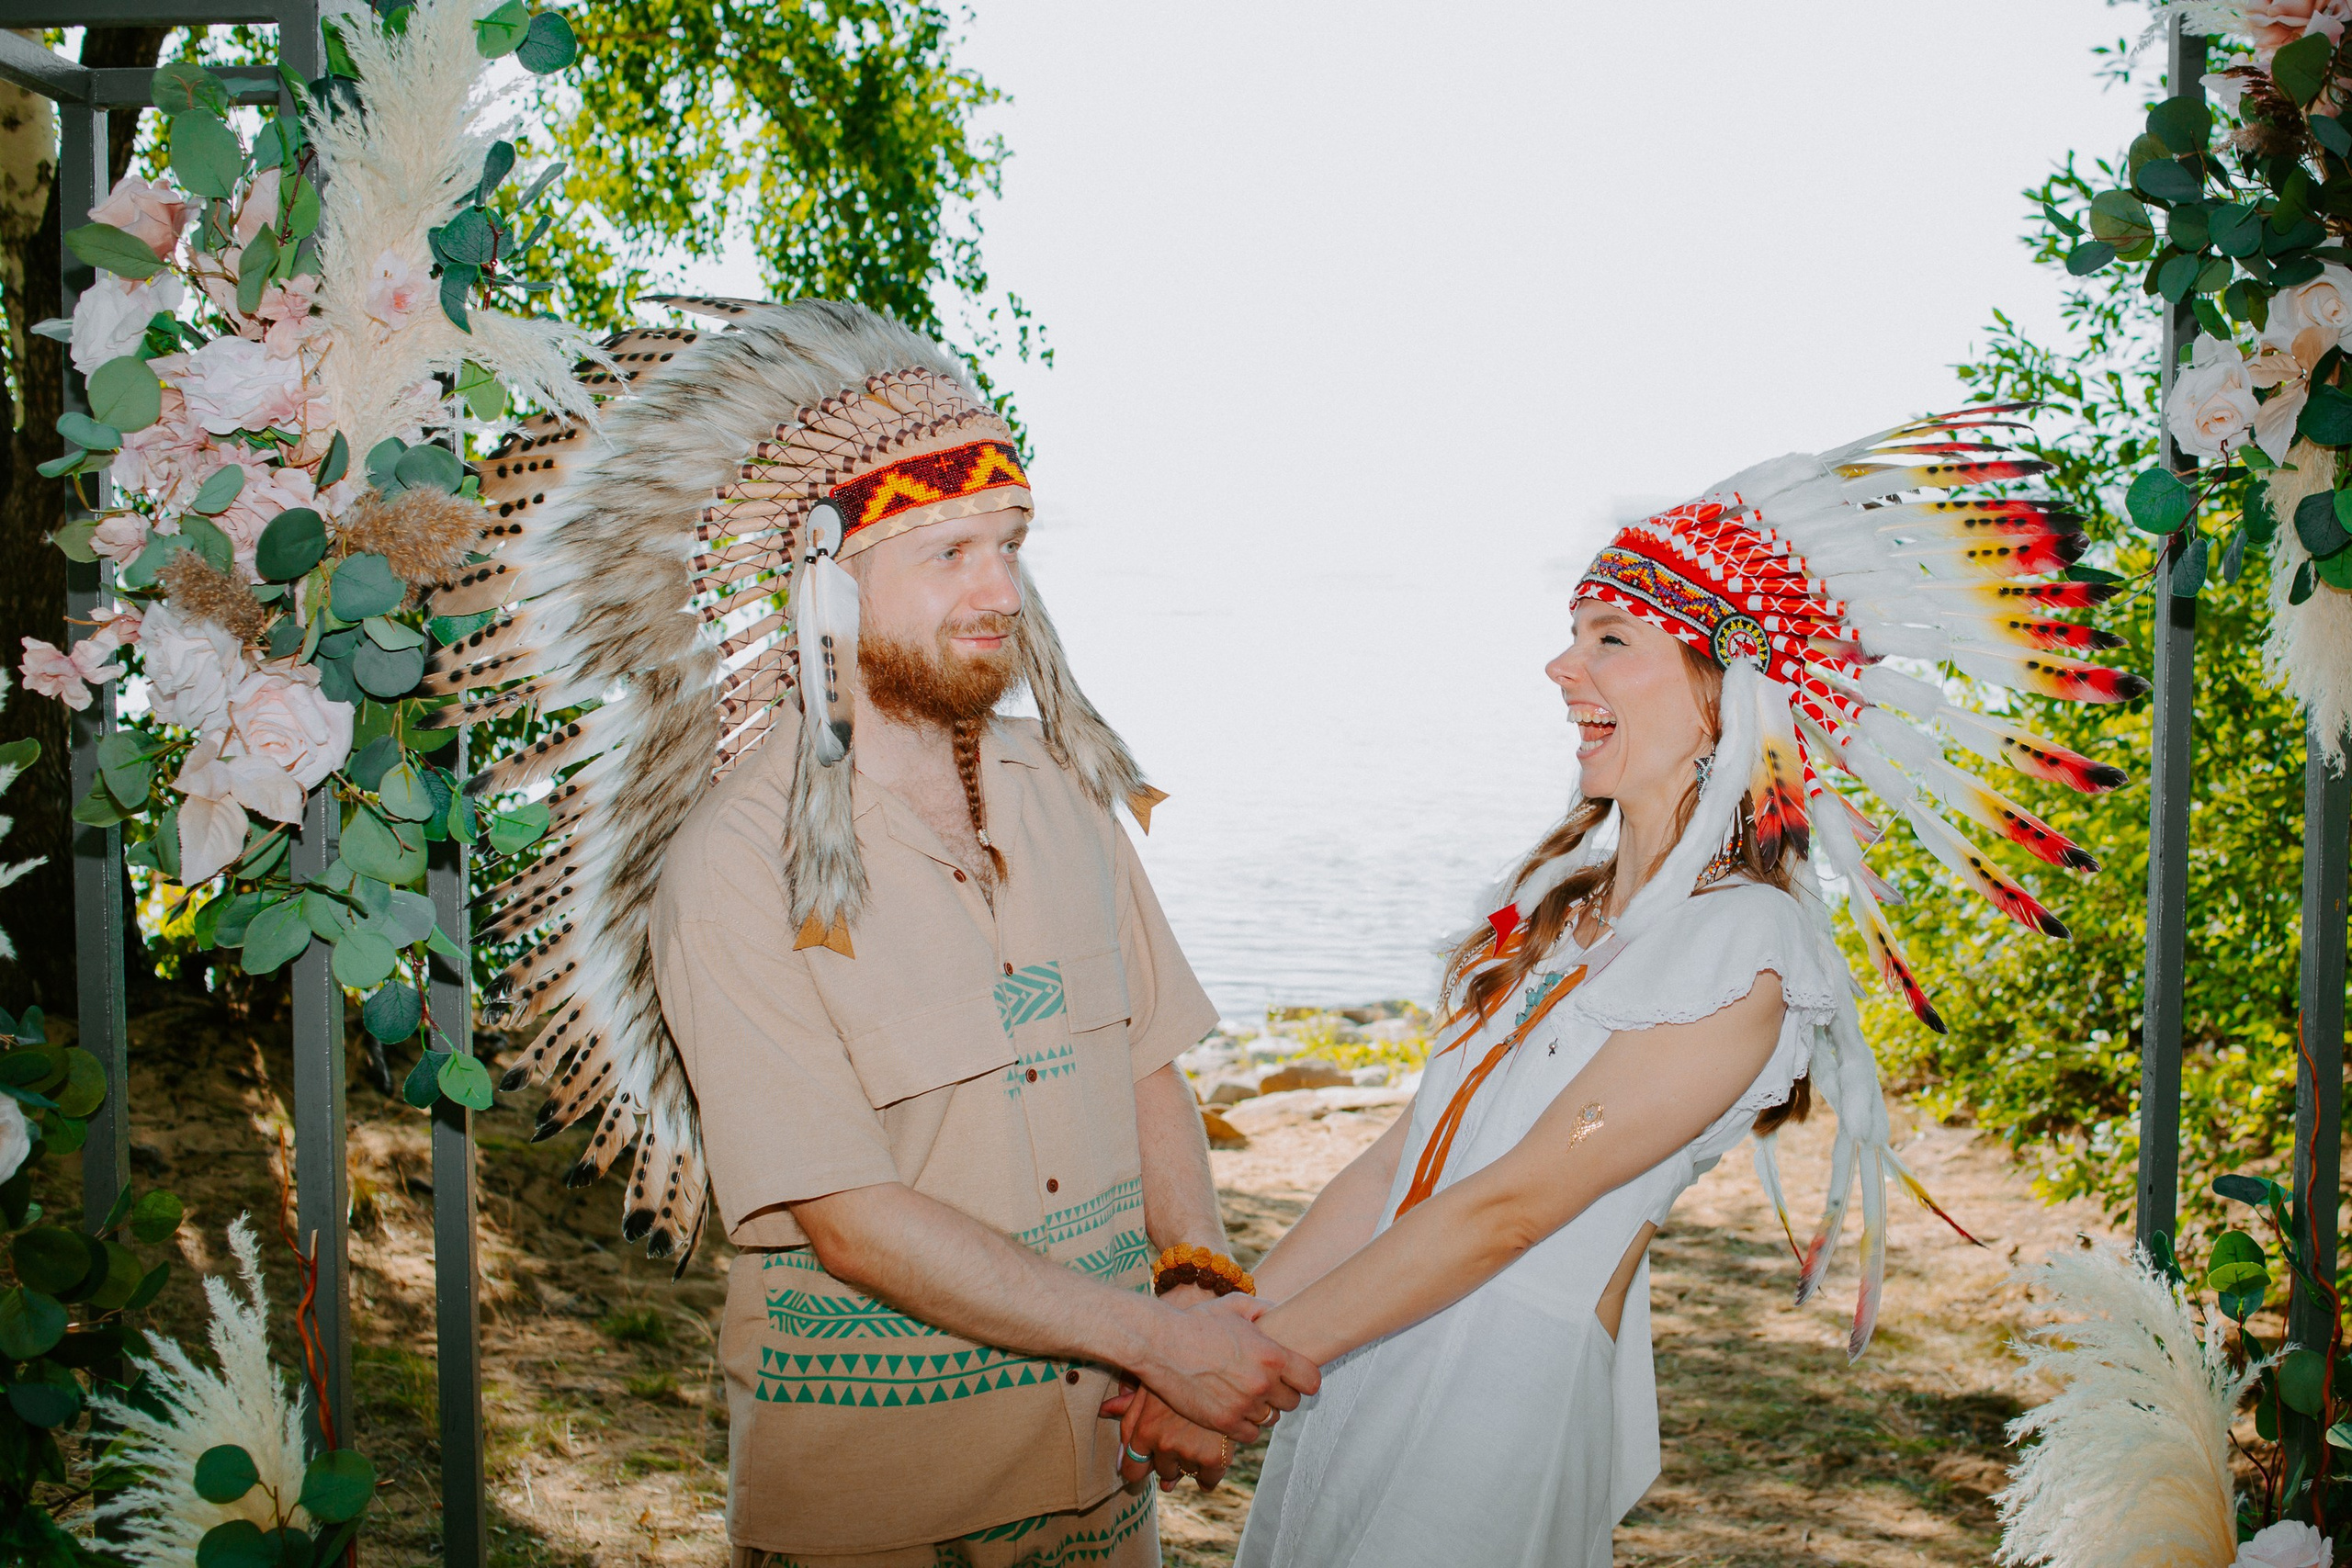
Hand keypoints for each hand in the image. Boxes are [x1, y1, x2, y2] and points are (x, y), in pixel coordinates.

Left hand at [1109, 1384, 1235, 1490]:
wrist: (1228, 1371)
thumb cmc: (1185, 1375)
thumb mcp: (1153, 1384)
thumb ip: (1128, 1404)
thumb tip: (1103, 1411)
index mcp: (1145, 1429)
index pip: (1132, 1471)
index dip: (1141, 1468)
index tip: (1149, 1463)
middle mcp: (1164, 1444)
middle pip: (1162, 1472)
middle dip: (1170, 1458)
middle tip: (1182, 1435)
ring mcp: (1189, 1453)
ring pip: (1185, 1474)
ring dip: (1190, 1463)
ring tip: (1198, 1437)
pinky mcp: (1215, 1459)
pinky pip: (1207, 1482)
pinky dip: (1208, 1475)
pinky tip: (1211, 1459)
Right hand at [1127, 1292, 1318, 1442]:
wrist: (1161, 1344)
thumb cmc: (1197, 1322)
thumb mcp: (1234, 1306)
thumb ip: (1263, 1308)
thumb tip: (1279, 1312)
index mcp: (1271, 1355)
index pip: (1312, 1381)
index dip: (1305, 1380)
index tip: (1295, 1378)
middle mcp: (1262, 1383)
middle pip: (1292, 1403)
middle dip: (1281, 1394)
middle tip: (1265, 1386)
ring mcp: (1243, 1405)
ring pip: (1269, 1418)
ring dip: (1261, 1410)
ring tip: (1244, 1396)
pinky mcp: (1224, 1423)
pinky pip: (1249, 1434)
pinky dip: (1243, 1425)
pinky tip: (1232, 1409)